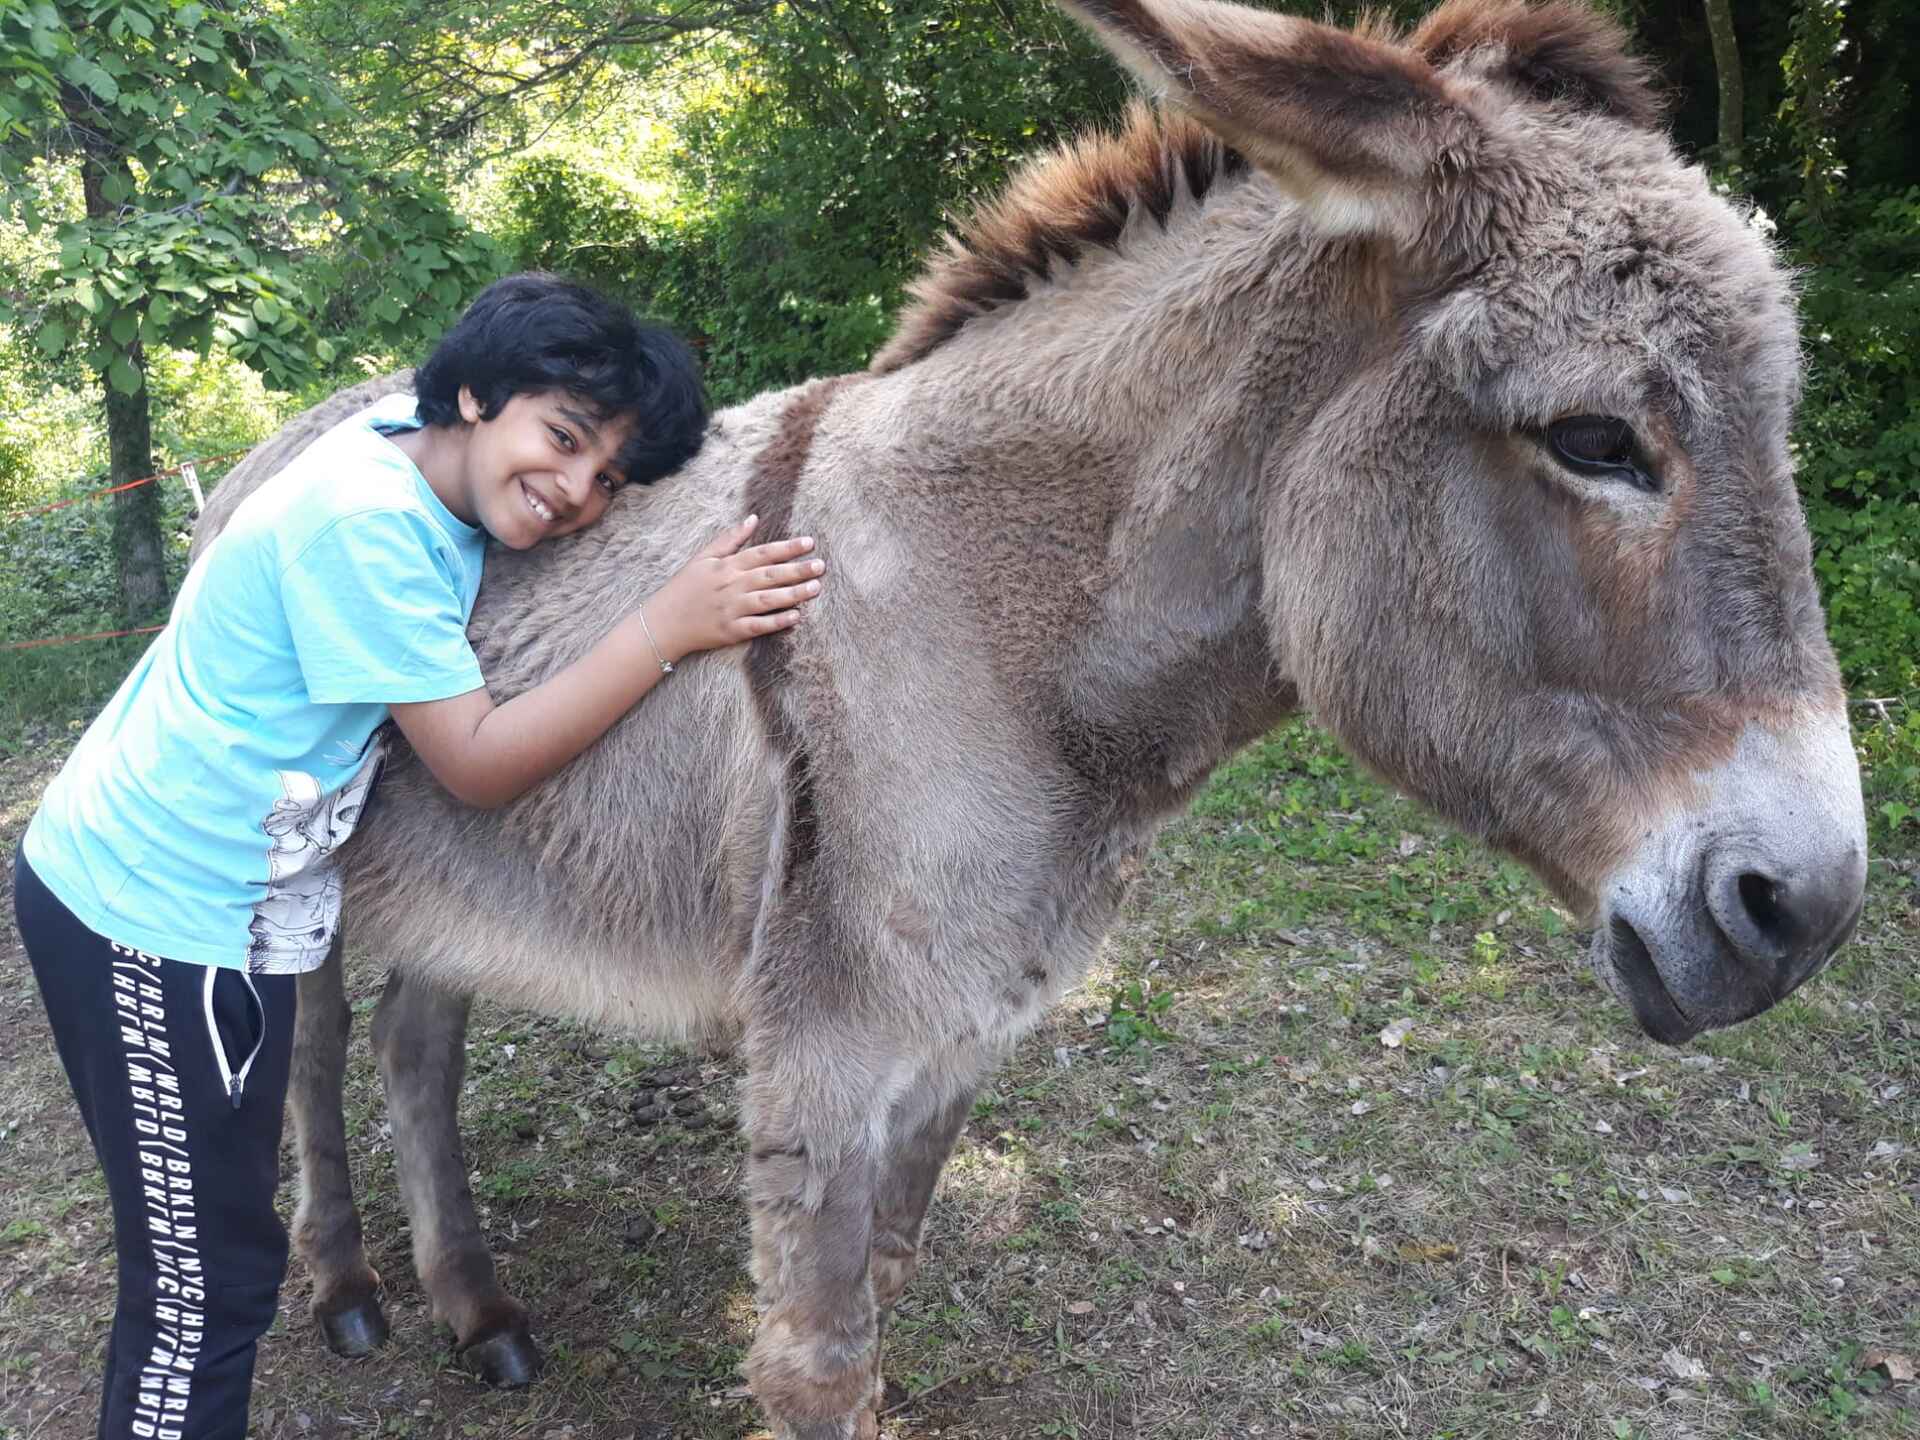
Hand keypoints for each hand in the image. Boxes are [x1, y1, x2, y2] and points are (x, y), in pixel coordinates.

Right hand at [641, 515, 824, 661]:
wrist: (663, 622)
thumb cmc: (684, 588)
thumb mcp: (703, 557)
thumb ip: (729, 539)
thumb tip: (753, 519)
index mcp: (727, 566)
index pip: (762, 553)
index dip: (787, 547)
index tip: (809, 542)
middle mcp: (732, 586)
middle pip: (770, 575)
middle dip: (797, 569)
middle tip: (821, 565)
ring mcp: (732, 609)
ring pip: (768, 600)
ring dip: (794, 593)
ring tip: (816, 588)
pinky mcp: (731, 631)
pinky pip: (759, 625)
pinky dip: (777, 621)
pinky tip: (796, 617)